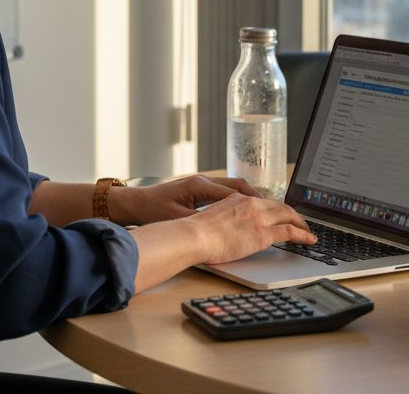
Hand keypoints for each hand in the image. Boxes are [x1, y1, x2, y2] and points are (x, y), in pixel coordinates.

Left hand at [110, 174, 260, 225]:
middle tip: (275, 210)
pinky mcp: (196, 189)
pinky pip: (223, 192)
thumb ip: (200, 222)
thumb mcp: (177, 219)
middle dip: (257, 197)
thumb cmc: (151, 210)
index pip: (235, 192)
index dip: (254, 203)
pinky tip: (242, 211)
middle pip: (238, 186)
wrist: (133, 203)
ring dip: (248, 197)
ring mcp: (200, 183)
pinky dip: (236, 200)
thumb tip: (222, 228)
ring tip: (263, 210)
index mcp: (200, 186)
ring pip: (232, 188)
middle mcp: (203, 181)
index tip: (270, 212)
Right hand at [185, 193, 316, 264]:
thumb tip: (229, 230)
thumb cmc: (195, 233)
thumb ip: (225, 220)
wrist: (193, 236)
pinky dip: (303, 235)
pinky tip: (309, 240)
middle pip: (281, 206)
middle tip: (301, 223)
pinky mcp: (263, 234)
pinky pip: (291, 232)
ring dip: (302, 224)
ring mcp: (259, 218)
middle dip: (294, 214)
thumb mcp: (213, 219)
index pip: (264, 202)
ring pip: (290, 216)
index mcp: (238, 199)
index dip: (277, 209)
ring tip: (308, 232)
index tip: (282, 215)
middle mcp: (251, 204)